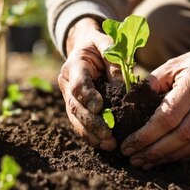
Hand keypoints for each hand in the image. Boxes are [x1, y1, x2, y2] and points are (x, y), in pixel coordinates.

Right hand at [58, 17, 120, 150]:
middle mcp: (66, 84)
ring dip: (91, 134)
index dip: (87, 96)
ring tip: (109, 144)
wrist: (85, 48)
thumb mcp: (107, 44)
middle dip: (91, 122)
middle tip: (107, 134)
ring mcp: (69, 97)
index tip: (99, 108)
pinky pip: (79, 124)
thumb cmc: (99, 45)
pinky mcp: (75, 107)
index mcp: (73, 66)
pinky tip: (104, 145)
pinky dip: (91, 136)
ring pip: (75, 119)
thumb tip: (123, 88)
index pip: (78, 84)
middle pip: (75, 106)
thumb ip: (114, 62)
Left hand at [120, 31, 189, 168]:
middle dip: (154, 151)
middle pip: (181, 134)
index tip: (128, 145)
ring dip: (169, 157)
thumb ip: (154, 82)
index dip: (146, 134)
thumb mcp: (175, 64)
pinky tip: (169, 160)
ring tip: (146, 163)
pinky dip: (187, 156)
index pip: (168, 115)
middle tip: (134, 159)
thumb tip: (130, 102)